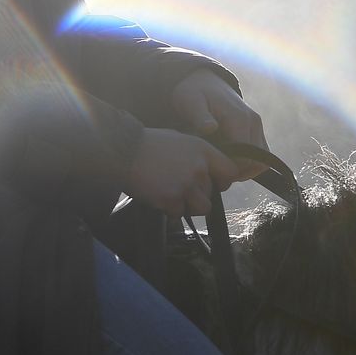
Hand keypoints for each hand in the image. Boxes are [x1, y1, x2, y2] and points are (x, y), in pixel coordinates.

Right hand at [122, 127, 246, 217]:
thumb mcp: (181, 139)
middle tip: (182, 188)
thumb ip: (198, 155)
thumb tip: (209, 170)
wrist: (124, 151)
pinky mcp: (171, 200)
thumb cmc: (150, 143)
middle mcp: (199, 169)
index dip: (224, 181)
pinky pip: (179, 214)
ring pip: (202, 208)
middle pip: (213, 193)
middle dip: (199, 194)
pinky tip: (160, 200)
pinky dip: (170, 211)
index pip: (231, 172)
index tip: (215, 183)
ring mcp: (186, 185)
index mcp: (204, 151)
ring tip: (174, 197)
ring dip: (189, 206)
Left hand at [169, 69, 271, 178]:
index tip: (212, 170)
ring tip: (221, 167)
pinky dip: (249, 164)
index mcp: (239, 118)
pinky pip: (261, 155)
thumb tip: (210, 128)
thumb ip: (200, 116)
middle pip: (255, 162)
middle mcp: (254, 122)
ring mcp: (257, 126)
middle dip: (236, 172)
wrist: (205, 81)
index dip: (230, 169)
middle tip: (214, 172)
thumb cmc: (194, 93)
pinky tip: (228, 162)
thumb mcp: (190, 101)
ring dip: (244, 170)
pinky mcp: (257, 130)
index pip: (245, 157)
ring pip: (261, 161)